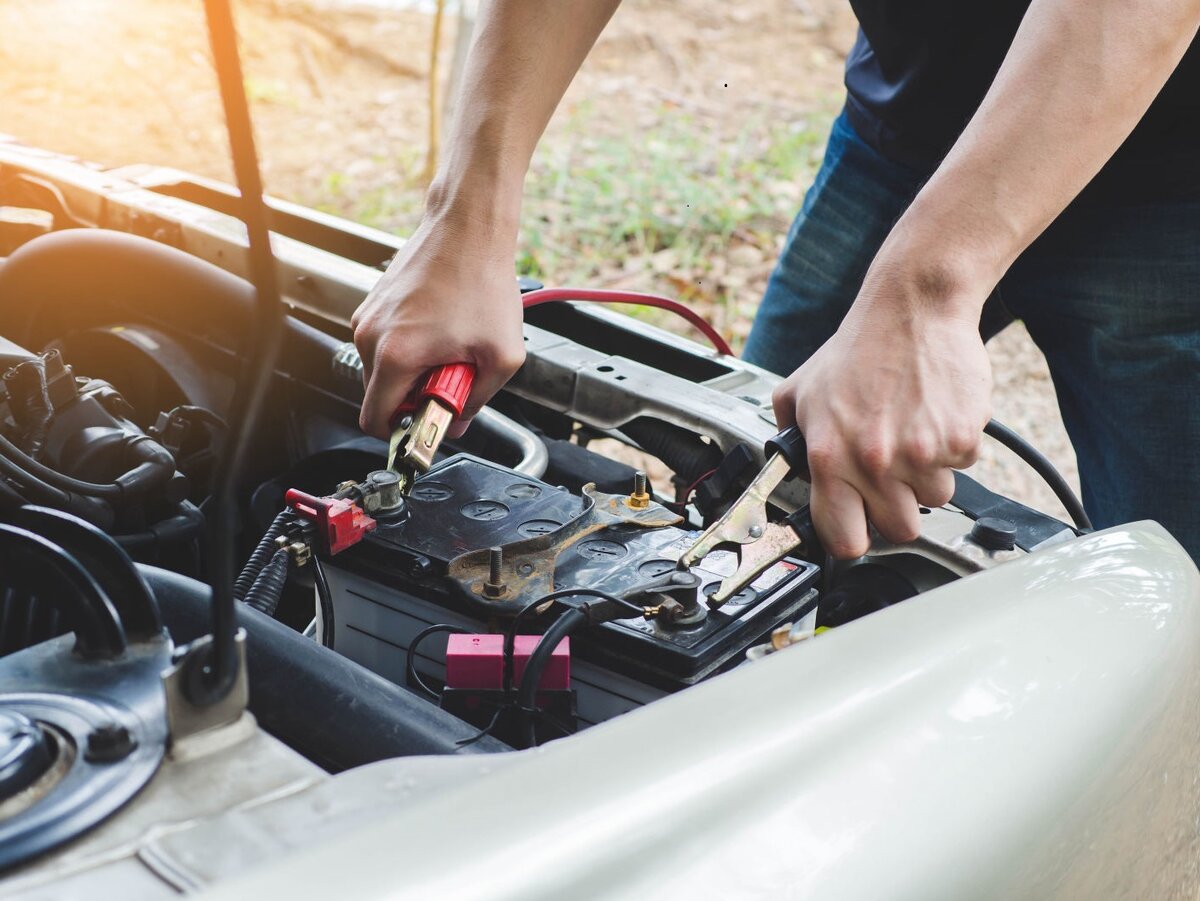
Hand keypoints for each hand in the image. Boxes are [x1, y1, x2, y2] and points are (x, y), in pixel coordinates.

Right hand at [351, 211, 524, 438]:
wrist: (469, 227)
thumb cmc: (483, 281)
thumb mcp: (502, 357)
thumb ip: (477, 401)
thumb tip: (459, 420)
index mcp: (395, 356)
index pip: (375, 421)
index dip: (402, 433)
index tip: (428, 424)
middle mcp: (371, 336)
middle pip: (379, 396)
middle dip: (414, 398)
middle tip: (451, 377)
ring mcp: (368, 316)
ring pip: (383, 369)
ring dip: (414, 371)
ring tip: (450, 348)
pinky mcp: (373, 303)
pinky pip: (385, 342)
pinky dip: (410, 347)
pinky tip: (441, 329)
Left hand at [771, 268, 992, 557]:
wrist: (911, 310)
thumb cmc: (858, 349)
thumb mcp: (800, 392)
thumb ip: (788, 438)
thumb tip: (782, 473)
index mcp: (830, 457)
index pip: (843, 539)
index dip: (851, 536)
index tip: (857, 527)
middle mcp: (875, 462)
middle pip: (899, 529)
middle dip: (896, 507)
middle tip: (891, 474)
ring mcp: (921, 453)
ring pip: (935, 500)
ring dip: (926, 476)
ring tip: (911, 434)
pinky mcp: (960, 439)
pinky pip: (962, 467)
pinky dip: (952, 448)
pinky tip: (933, 416)